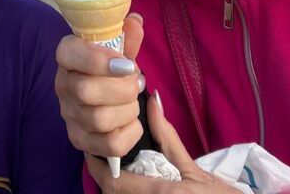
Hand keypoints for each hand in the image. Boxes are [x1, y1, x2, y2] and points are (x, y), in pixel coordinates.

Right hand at [54, 13, 145, 157]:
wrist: (105, 100)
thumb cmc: (111, 70)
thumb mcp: (119, 50)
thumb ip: (127, 37)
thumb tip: (135, 22)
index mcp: (68, 56)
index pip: (69, 53)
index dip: (97, 60)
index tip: (127, 63)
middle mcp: (62, 85)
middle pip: (86, 91)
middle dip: (122, 88)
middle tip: (137, 82)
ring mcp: (69, 115)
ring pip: (99, 119)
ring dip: (128, 110)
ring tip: (133, 101)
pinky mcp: (79, 140)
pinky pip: (109, 144)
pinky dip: (130, 133)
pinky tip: (131, 122)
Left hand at [84, 95, 236, 192]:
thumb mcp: (194, 169)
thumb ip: (167, 138)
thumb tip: (151, 104)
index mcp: (162, 192)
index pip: (114, 182)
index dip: (98, 164)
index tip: (95, 145)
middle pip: (114, 192)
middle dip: (107, 173)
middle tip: (105, 150)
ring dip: (118, 182)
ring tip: (118, 163)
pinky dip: (129, 189)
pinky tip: (133, 178)